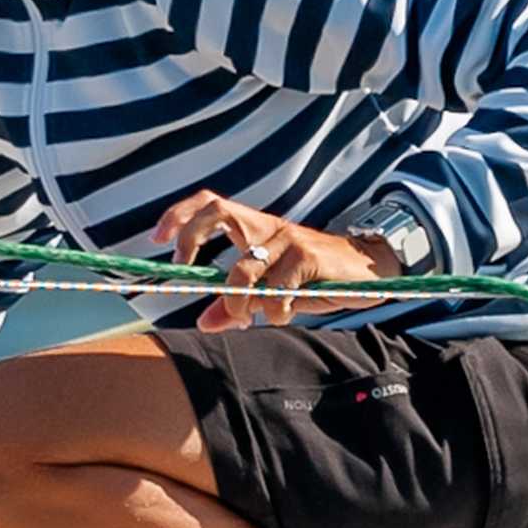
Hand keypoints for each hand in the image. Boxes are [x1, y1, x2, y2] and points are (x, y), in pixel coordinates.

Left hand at [157, 188, 402, 333]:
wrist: (369, 268)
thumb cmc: (314, 277)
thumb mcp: (272, 290)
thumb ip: (237, 304)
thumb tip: (205, 323)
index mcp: (255, 228)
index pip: (211, 204)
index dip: (180, 216)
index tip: (158, 238)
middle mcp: (268, 226)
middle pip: (219, 212)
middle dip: (192, 236)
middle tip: (183, 265)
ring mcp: (288, 239)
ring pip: (243, 270)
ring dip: (237, 302)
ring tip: (246, 318)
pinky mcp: (308, 258)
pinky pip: (276, 291)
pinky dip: (273, 312)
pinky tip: (284, 314)